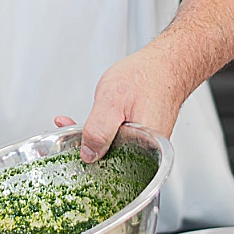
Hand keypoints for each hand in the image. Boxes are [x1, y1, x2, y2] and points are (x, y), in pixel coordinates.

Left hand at [55, 44, 186, 163]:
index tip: (71, 146)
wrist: (166, 64)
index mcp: (145, 148)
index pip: (114, 169)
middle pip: (113, 162)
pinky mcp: (143, 137)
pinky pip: (119, 140)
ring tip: (72, 125)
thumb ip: (99, 130)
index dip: (89, 161)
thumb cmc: (146, 77)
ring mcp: (147, 145)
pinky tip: (91, 121)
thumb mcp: (112, 101)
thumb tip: (88, 155)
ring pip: (114, 150)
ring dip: (92, 139)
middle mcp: (150, 152)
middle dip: (87, 149)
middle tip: (67, 132)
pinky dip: (103, 132)